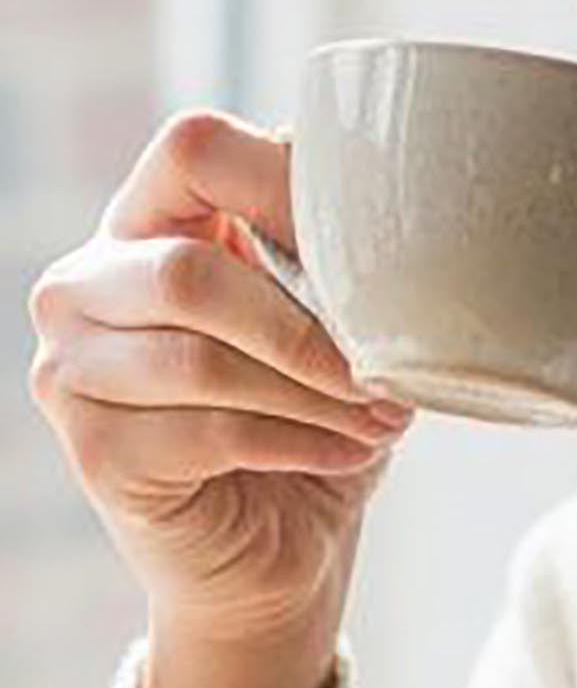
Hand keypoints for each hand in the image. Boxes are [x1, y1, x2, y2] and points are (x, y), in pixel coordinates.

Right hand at [26, 109, 414, 649]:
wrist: (283, 538)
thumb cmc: (317, 395)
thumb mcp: (336, 298)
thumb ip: (335, 238)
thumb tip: (394, 210)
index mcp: (153, 215)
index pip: (192, 149)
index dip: (280, 183)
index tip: (367, 242)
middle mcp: (89, 281)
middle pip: (189, 273)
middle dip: (307, 326)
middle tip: (385, 369)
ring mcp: (72, 367)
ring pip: (201, 361)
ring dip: (314, 393)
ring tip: (383, 414)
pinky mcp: (92, 451)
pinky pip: (205, 433)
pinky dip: (300, 440)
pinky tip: (349, 449)